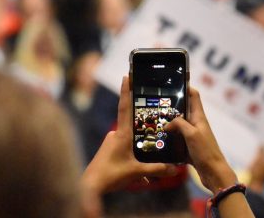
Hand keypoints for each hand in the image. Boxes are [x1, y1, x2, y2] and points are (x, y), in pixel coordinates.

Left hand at [81, 76, 177, 216]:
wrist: (89, 188)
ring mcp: (110, 143)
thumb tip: (175, 169)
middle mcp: (115, 135)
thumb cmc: (110, 176)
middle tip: (154, 129)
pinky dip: (132, 162)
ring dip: (138, 152)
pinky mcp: (108, 152)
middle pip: (132, 125)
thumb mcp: (137, 172)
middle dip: (143, 129)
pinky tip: (139, 177)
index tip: (127, 75)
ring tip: (146, 167)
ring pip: (129, 142)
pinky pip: (124, 152)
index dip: (126, 90)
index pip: (125, 107)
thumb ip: (157, 169)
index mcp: (122, 134)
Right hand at [164, 87, 237, 193]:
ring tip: (153, 121)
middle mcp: (196, 124)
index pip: (193, 96)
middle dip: (172, 106)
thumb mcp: (191, 134)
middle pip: (183, 110)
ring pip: (178, 125)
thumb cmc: (206, 151)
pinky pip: (177, 139)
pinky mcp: (189, 147)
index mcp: (199, 117)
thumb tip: (168, 123)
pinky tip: (158, 140)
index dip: (185, 87)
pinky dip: (169, 138)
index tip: (173, 82)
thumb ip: (179, 124)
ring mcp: (192, 136)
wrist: (213, 173)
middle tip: (156, 103)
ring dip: (169, 123)